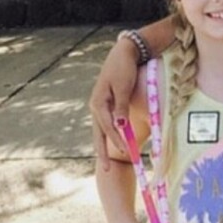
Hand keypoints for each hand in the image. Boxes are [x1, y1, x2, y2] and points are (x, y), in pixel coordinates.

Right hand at [90, 38, 140, 168]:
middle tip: (106, 170)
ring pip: (101, 130)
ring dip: (105, 146)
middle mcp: (96, 106)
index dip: (117, 140)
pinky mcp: (106, 104)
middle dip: (102, 152)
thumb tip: (119, 126)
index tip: (127, 152)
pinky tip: (112, 144)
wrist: (123, 53)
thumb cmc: (124, 68)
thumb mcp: (123, 87)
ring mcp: (100, 106)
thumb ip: (120, 106)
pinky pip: (106, 124)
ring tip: (106, 163)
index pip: (108, 127)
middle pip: (99, 133)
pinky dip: (108, 135)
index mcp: (98, 103)